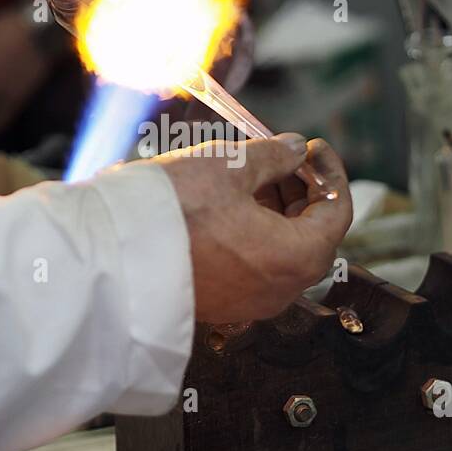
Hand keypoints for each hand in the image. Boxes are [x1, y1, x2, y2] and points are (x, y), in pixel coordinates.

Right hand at [155, 135, 352, 322]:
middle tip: (280, 156)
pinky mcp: (224, 302)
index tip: (313, 147)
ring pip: (282, 249)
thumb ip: (273, 156)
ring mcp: (252, 301)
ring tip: (250, 173)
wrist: (115, 257)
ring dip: (276, 209)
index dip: (329, 172)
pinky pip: (255, 265)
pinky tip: (231, 202)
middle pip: (311, 233)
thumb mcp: (230, 166)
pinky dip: (254, 232)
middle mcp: (282, 288)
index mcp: (297, 256)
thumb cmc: (177, 210)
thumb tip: (295, 150)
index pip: (337, 212)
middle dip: (300, 190)